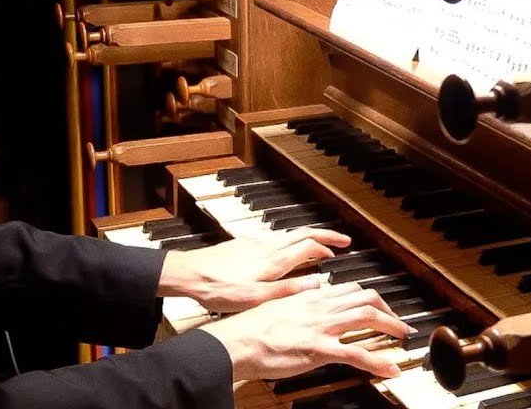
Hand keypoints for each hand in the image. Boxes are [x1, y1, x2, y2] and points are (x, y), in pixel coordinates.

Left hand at [158, 227, 350, 312]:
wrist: (189, 274)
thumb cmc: (219, 288)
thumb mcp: (256, 298)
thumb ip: (287, 290)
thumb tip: (316, 284)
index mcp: (274, 260)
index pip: (309, 245)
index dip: (328, 247)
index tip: (340, 251)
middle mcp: (267, 245)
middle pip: (303, 232)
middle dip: (325, 234)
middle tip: (341, 239)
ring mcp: (255, 241)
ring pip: (289, 232)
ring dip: (308, 235)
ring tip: (319, 242)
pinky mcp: (244, 242)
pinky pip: (275, 235)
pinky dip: (290, 238)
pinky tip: (286, 246)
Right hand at [200, 281, 413, 380]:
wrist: (234, 341)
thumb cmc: (248, 329)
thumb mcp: (275, 304)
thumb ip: (297, 296)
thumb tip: (311, 288)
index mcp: (309, 296)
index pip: (348, 289)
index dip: (369, 298)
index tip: (378, 307)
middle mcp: (320, 306)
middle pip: (366, 298)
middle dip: (388, 310)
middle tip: (398, 323)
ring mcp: (322, 327)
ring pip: (368, 317)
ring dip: (391, 327)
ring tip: (403, 337)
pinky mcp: (320, 349)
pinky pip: (357, 354)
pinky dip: (378, 362)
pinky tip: (390, 369)